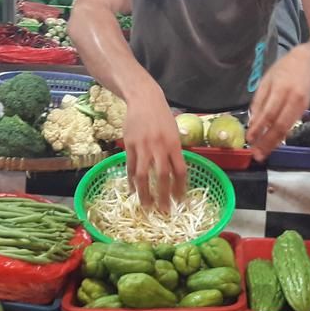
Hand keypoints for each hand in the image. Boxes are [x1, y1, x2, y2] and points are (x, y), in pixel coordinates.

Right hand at [123, 84, 185, 211]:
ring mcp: (143, 147)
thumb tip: (175, 172)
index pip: (179, 171)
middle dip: (163, 196)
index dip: (180, 188)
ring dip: (144, 193)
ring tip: (146, 206)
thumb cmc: (162, 116)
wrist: (144, 99)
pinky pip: (130, 167)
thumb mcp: (174, 131)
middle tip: (164, 211)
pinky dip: (131, 181)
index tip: (180, 201)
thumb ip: (174, 151)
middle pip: (162, 176)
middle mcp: (159, 147)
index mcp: (174, 144)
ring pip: (142, 175)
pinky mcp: (129, 145)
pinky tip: (132, 190)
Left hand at [248, 48, 309, 161]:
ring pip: (287, 128)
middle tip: (257, 155)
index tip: (249, 140)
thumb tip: (252, 122)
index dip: (259, 128)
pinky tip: (273, 143)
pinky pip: (291, 125)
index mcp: (280, 89)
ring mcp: (302, 105)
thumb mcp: (266, 80)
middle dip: (267, 142)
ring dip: (274, 143)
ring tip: (263, 153)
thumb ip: (259, 101)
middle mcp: (293, 99)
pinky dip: (281, 136)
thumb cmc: (283, 70)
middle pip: (279, 125)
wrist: (308, 63)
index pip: (268, 113)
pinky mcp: (306, 110)